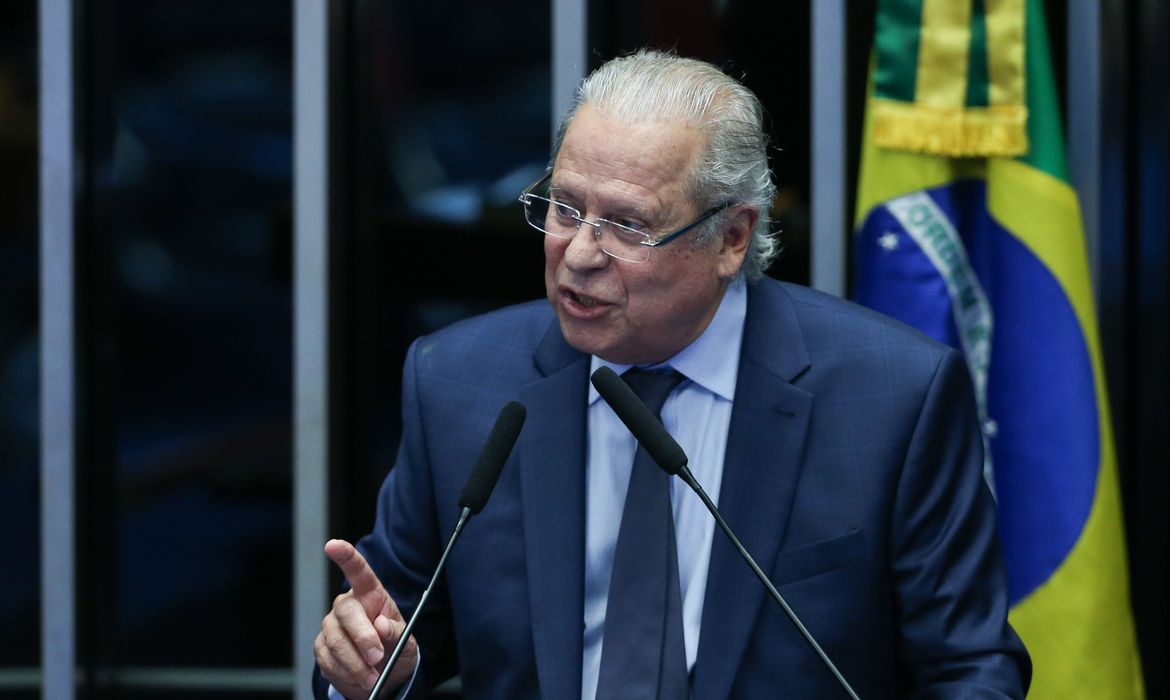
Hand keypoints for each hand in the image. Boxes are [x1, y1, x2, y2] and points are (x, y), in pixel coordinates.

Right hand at [315, 539, 418, 697]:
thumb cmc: (395, 646)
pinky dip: (346, 673)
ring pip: (335, 641)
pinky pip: (328, 660)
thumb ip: (396, 631)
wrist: (382, 673)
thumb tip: (381, 625)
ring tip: (373, 677)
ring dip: (356, 664)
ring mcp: (331, 626)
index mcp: (370, 594)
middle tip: (378, 657)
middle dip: (362, 638)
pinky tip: (359, 678)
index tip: (333, 545)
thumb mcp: (405, 639)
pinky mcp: (321, 647)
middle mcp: (347, 606)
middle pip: (346, 613)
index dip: (345, 556)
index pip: (358, 570)